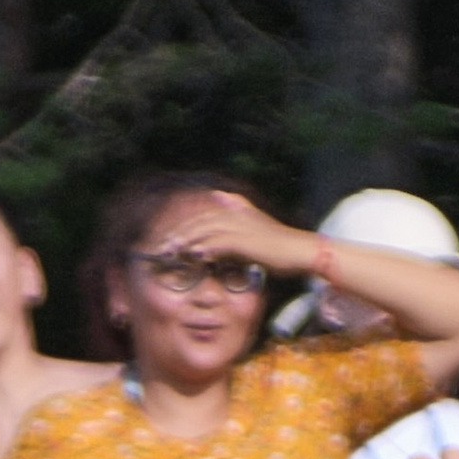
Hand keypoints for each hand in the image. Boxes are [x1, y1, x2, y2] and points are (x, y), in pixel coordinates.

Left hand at [164, 190, 318, 282]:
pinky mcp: (243, 240)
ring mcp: (239, 224)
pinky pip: (216, 243)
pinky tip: (190, 257)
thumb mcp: (253, 227)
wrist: (300, 251)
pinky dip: (201, 250)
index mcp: (234, 206)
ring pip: (203, 231)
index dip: (182, 226)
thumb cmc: (277, 245)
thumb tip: (219, 200)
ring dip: (183, 243)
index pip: (200, 214)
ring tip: (168, 254)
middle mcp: (234, 211)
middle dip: (177, 234)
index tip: (166, 239)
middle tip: (159, 247)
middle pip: (197, 221)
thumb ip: (236, 216)